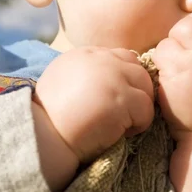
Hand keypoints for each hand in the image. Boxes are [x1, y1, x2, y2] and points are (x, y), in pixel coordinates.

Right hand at [34, 47, 153, 163]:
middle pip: (138, 70)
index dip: (124, 81)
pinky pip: (147, 110)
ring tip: (119, 125)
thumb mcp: (64, 82)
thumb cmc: (51, 119)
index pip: (122, 58)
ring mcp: (113, 76)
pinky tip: (119, 134)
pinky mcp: (122, 98)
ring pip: (146, 88)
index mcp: (85, 54)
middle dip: (136, 94)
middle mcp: (100, 59)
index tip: (113, 101)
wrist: (44, 137)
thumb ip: (88, 74)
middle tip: (121, 116)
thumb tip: (113, 82)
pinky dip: (139, 125)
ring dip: (138, 110)